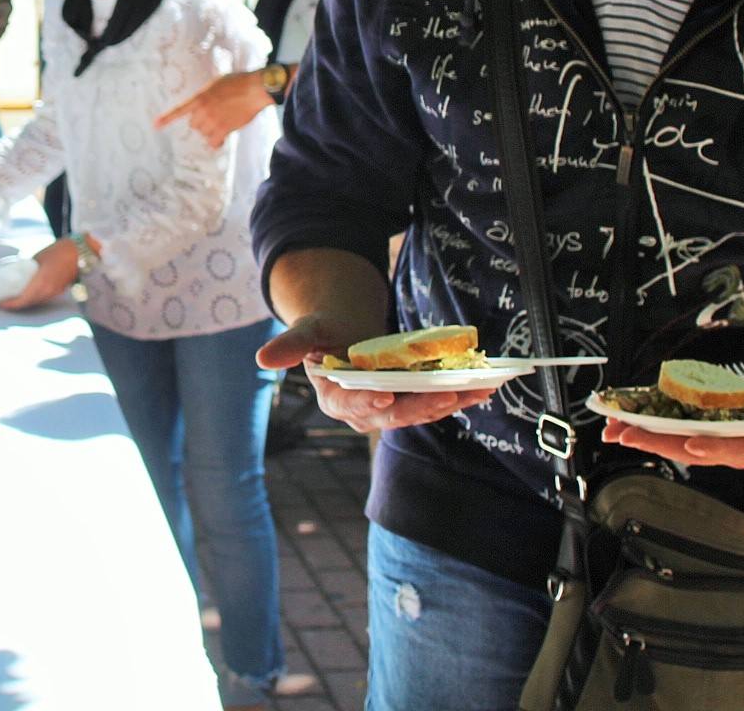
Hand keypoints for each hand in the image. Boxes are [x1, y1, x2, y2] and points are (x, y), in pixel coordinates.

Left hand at [0, 239, 81, 310]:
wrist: (79, 253)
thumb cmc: (58, 251)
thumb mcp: (38, 258)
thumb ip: (28, 268)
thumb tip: (18, 272)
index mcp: (41, 283)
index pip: (23, 300)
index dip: (11, 304)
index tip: (0, 303)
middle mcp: (47, 291)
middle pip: (28, 303)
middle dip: (15, 305)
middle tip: (3, 301)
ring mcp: (54, 292)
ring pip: (35, 302)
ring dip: (24, 303)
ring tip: (12, 299)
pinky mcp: (57, 291)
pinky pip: (42, 298)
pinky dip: (32, 298)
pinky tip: (26, 294)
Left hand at [155, 69, 274, 148]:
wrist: (254, 89)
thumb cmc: (239, 82)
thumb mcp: (216, 83)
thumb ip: (207, 95)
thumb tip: (205, 104)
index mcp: (200, 97)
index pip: (179, 110)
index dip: (166, 119)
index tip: (155, 125)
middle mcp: (203, 111)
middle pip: (194, 125)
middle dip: (202, 122)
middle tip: (214, 115)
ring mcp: (213, 121)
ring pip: (204, 133)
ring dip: (211, 131)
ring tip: (223, 122)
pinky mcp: (224, 130)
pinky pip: (213, 142)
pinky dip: (216, 142)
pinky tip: (221, 138)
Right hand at [258, 315, 496, 431]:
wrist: (344, 329)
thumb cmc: (324, 329)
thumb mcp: (307, 330)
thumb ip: (290, 344)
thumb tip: (261, 358)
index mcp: (333, 398)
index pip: (350, 405)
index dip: (367, 401)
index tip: (383, 395)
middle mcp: (363, 410)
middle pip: (392, 413)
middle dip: (420, 405)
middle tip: (444, 395)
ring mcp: (389, 407)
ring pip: (419, 410)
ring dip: (448, 402)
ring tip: (475, 390)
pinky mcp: (409, 400)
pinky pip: (433, 401)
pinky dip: (458, 395)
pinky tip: (482, 387)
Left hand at [602, 382, 743, 468]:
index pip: (742, 452)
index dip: (718, 449)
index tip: (693, 446)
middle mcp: (740, 450)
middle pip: (697, 450)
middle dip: (661, 444)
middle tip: (626, 436)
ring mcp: (722, 442)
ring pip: (678, 444)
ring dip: (645, 438)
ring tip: (611, 432)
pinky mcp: (708, 432)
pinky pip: (675, 433)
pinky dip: (649, 430)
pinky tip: (620, 427)